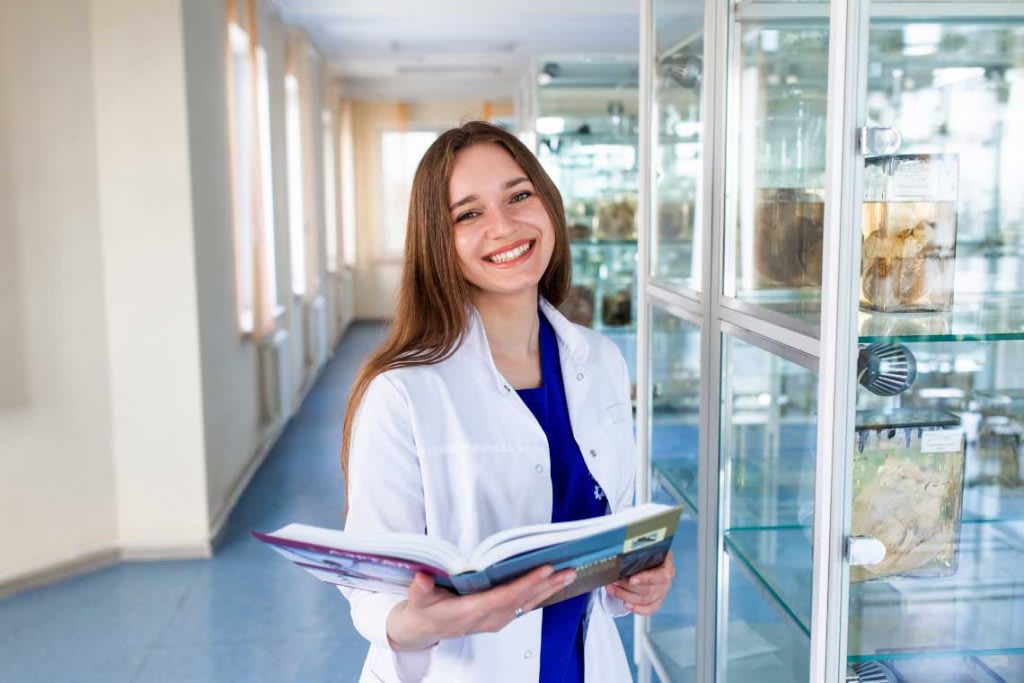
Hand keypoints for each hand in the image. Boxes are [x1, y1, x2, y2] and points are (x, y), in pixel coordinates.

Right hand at [386, 565, 576, 650]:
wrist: (422, 630)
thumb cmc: (423, 611)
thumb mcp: (416, 599)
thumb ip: (420, 590)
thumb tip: (422, 579)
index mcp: (471, 612)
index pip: (505, 596)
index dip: (526, 583)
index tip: (544, 569)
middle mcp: (487, 618)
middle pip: (523, 600)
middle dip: (546, 585)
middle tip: (567, 570)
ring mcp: (494, 620)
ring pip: (526, 604)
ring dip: (548, 590)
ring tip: (567, 575)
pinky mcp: (497, 619)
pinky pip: (522, 607)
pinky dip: (539, 595)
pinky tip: (551, 586)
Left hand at [605, 551, 674, 615]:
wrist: (655, 556)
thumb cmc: (650, 551)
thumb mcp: (648, 547)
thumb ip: (640, 550)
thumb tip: (624, 549)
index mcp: (667, 566)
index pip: (659, 576)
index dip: (645, 579)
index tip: (631, 580)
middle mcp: (666, 581)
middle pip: (649, 590)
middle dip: (627, 587)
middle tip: (613, 582)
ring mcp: (662, 592)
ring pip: (645, 600)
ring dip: (626, 596)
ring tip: (612, 589)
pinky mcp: (657, 600)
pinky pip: (650, 608)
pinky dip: (638, 609)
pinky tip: (627, 605)